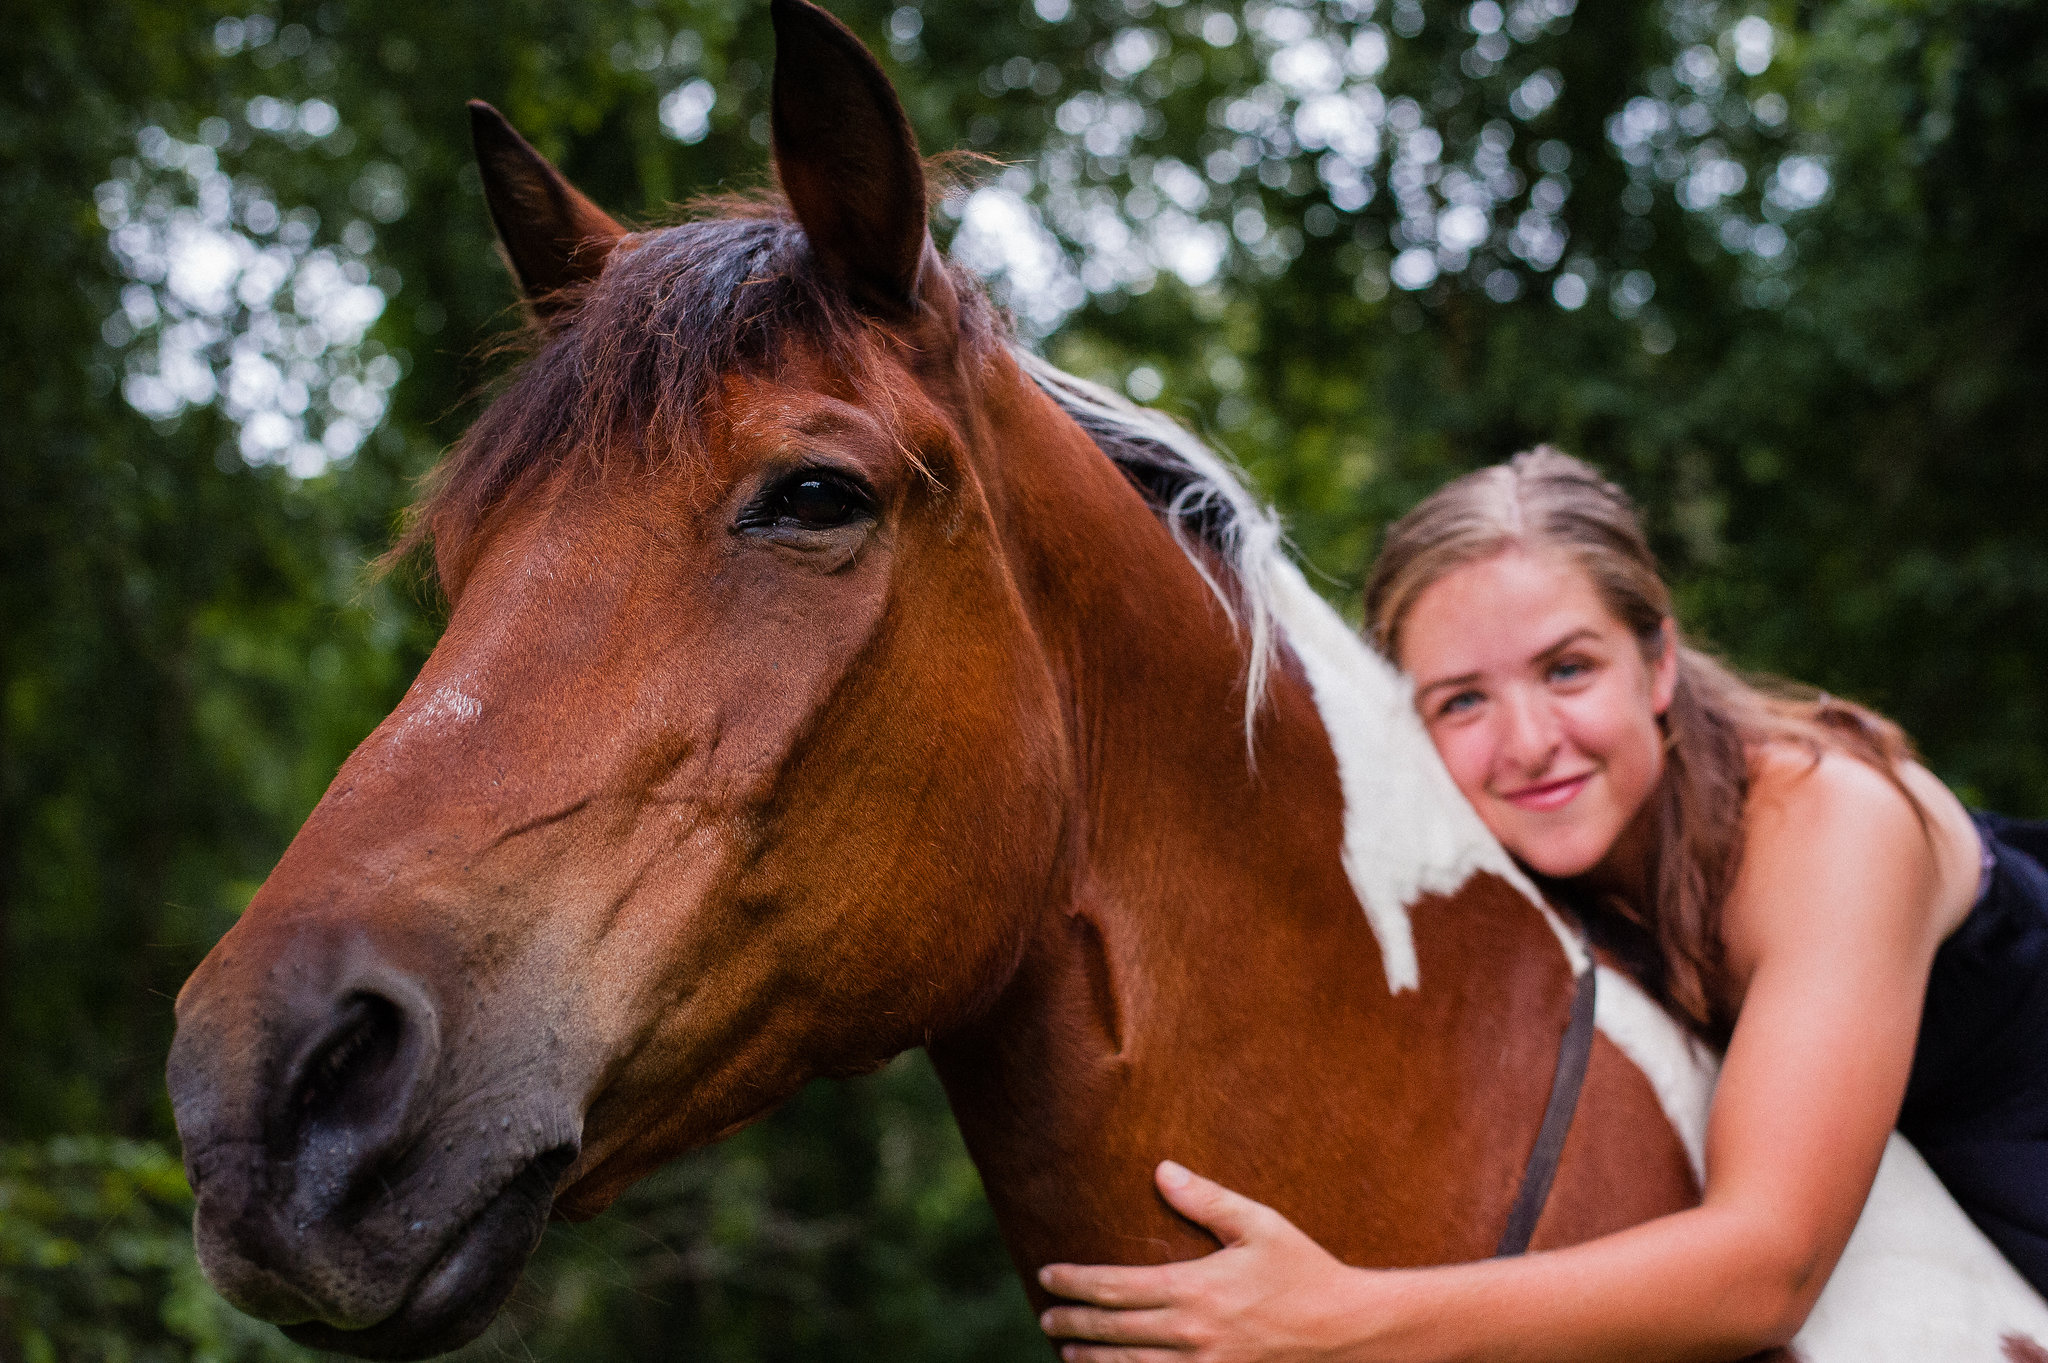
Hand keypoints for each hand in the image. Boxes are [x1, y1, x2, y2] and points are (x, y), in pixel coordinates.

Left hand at [1037, 1161, 1386, 1362]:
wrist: (1345, 1330)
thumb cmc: (1302, 1270)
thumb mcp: (1259, 1224)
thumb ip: (1206, 1199)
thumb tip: (1162, 1170)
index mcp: (1195, 1288)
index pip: (1116, 1287)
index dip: (1075, 1282)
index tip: (1047, 1275)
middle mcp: (1192, 1333)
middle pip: (1113, 1330)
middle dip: (1073, 1322)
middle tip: (1046, 1314)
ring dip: (1092, 1359)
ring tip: (1067, 1349)